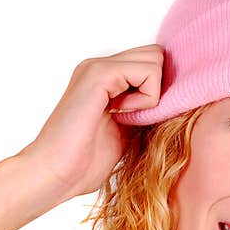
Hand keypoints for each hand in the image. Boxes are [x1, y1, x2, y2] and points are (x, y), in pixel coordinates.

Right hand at [17, 44, 163, 199]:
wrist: (53, 174)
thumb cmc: (83, 163)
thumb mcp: (126, 132)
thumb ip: (143, 111)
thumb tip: (175, 102)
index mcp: (104, 79)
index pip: (150, 63)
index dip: (158, 91)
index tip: (142, 120)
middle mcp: (99, 66)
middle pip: (156, 55)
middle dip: (158, 88)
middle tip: (135, 118)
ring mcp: (97, 67)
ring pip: (156, 59)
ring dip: (152, 94)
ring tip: (125, 118)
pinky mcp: (99, 74)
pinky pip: (148, 72)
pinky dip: (145, 99)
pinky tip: (120, 117)